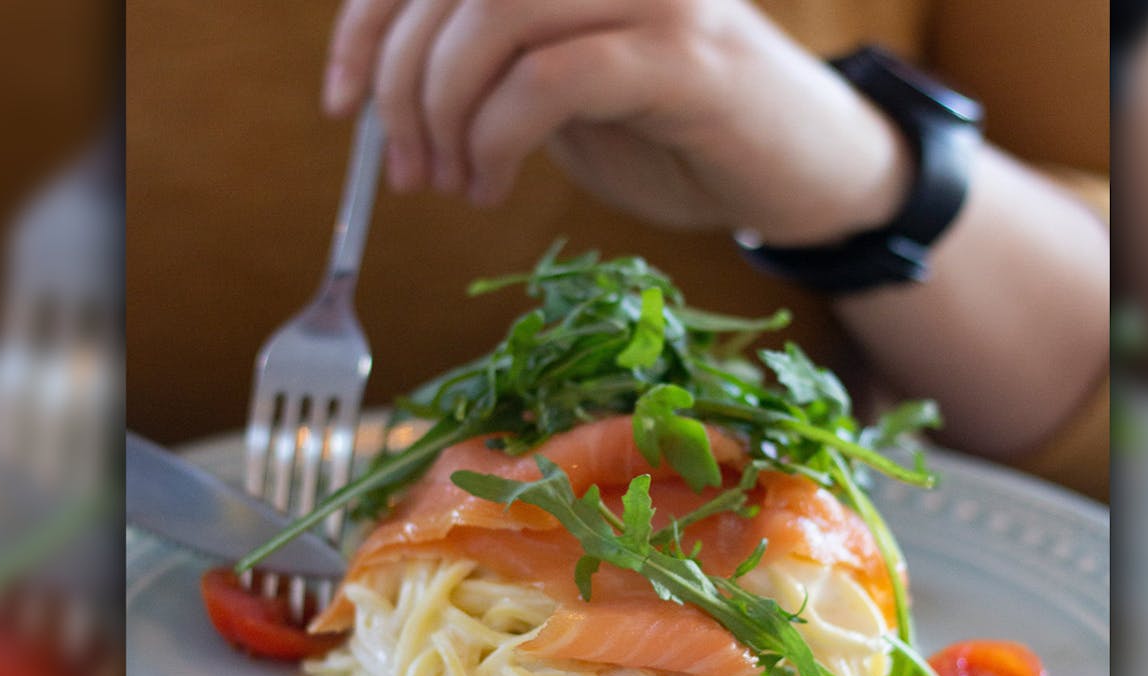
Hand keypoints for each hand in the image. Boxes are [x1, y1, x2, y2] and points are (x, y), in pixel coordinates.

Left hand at [323, 0, 910, 244]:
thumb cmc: (679, 132)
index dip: (366, 25)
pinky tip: (493, 184)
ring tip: (451, 185)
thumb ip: (490, 64)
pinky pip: (551, 78)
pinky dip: (497, 138)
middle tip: (406, 173)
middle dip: (400, 87)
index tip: (340, 106)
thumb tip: (383, 83)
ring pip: (492, 18)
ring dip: (444, 115)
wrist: (807, 172)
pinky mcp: (686, 55)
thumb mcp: (561, 86)